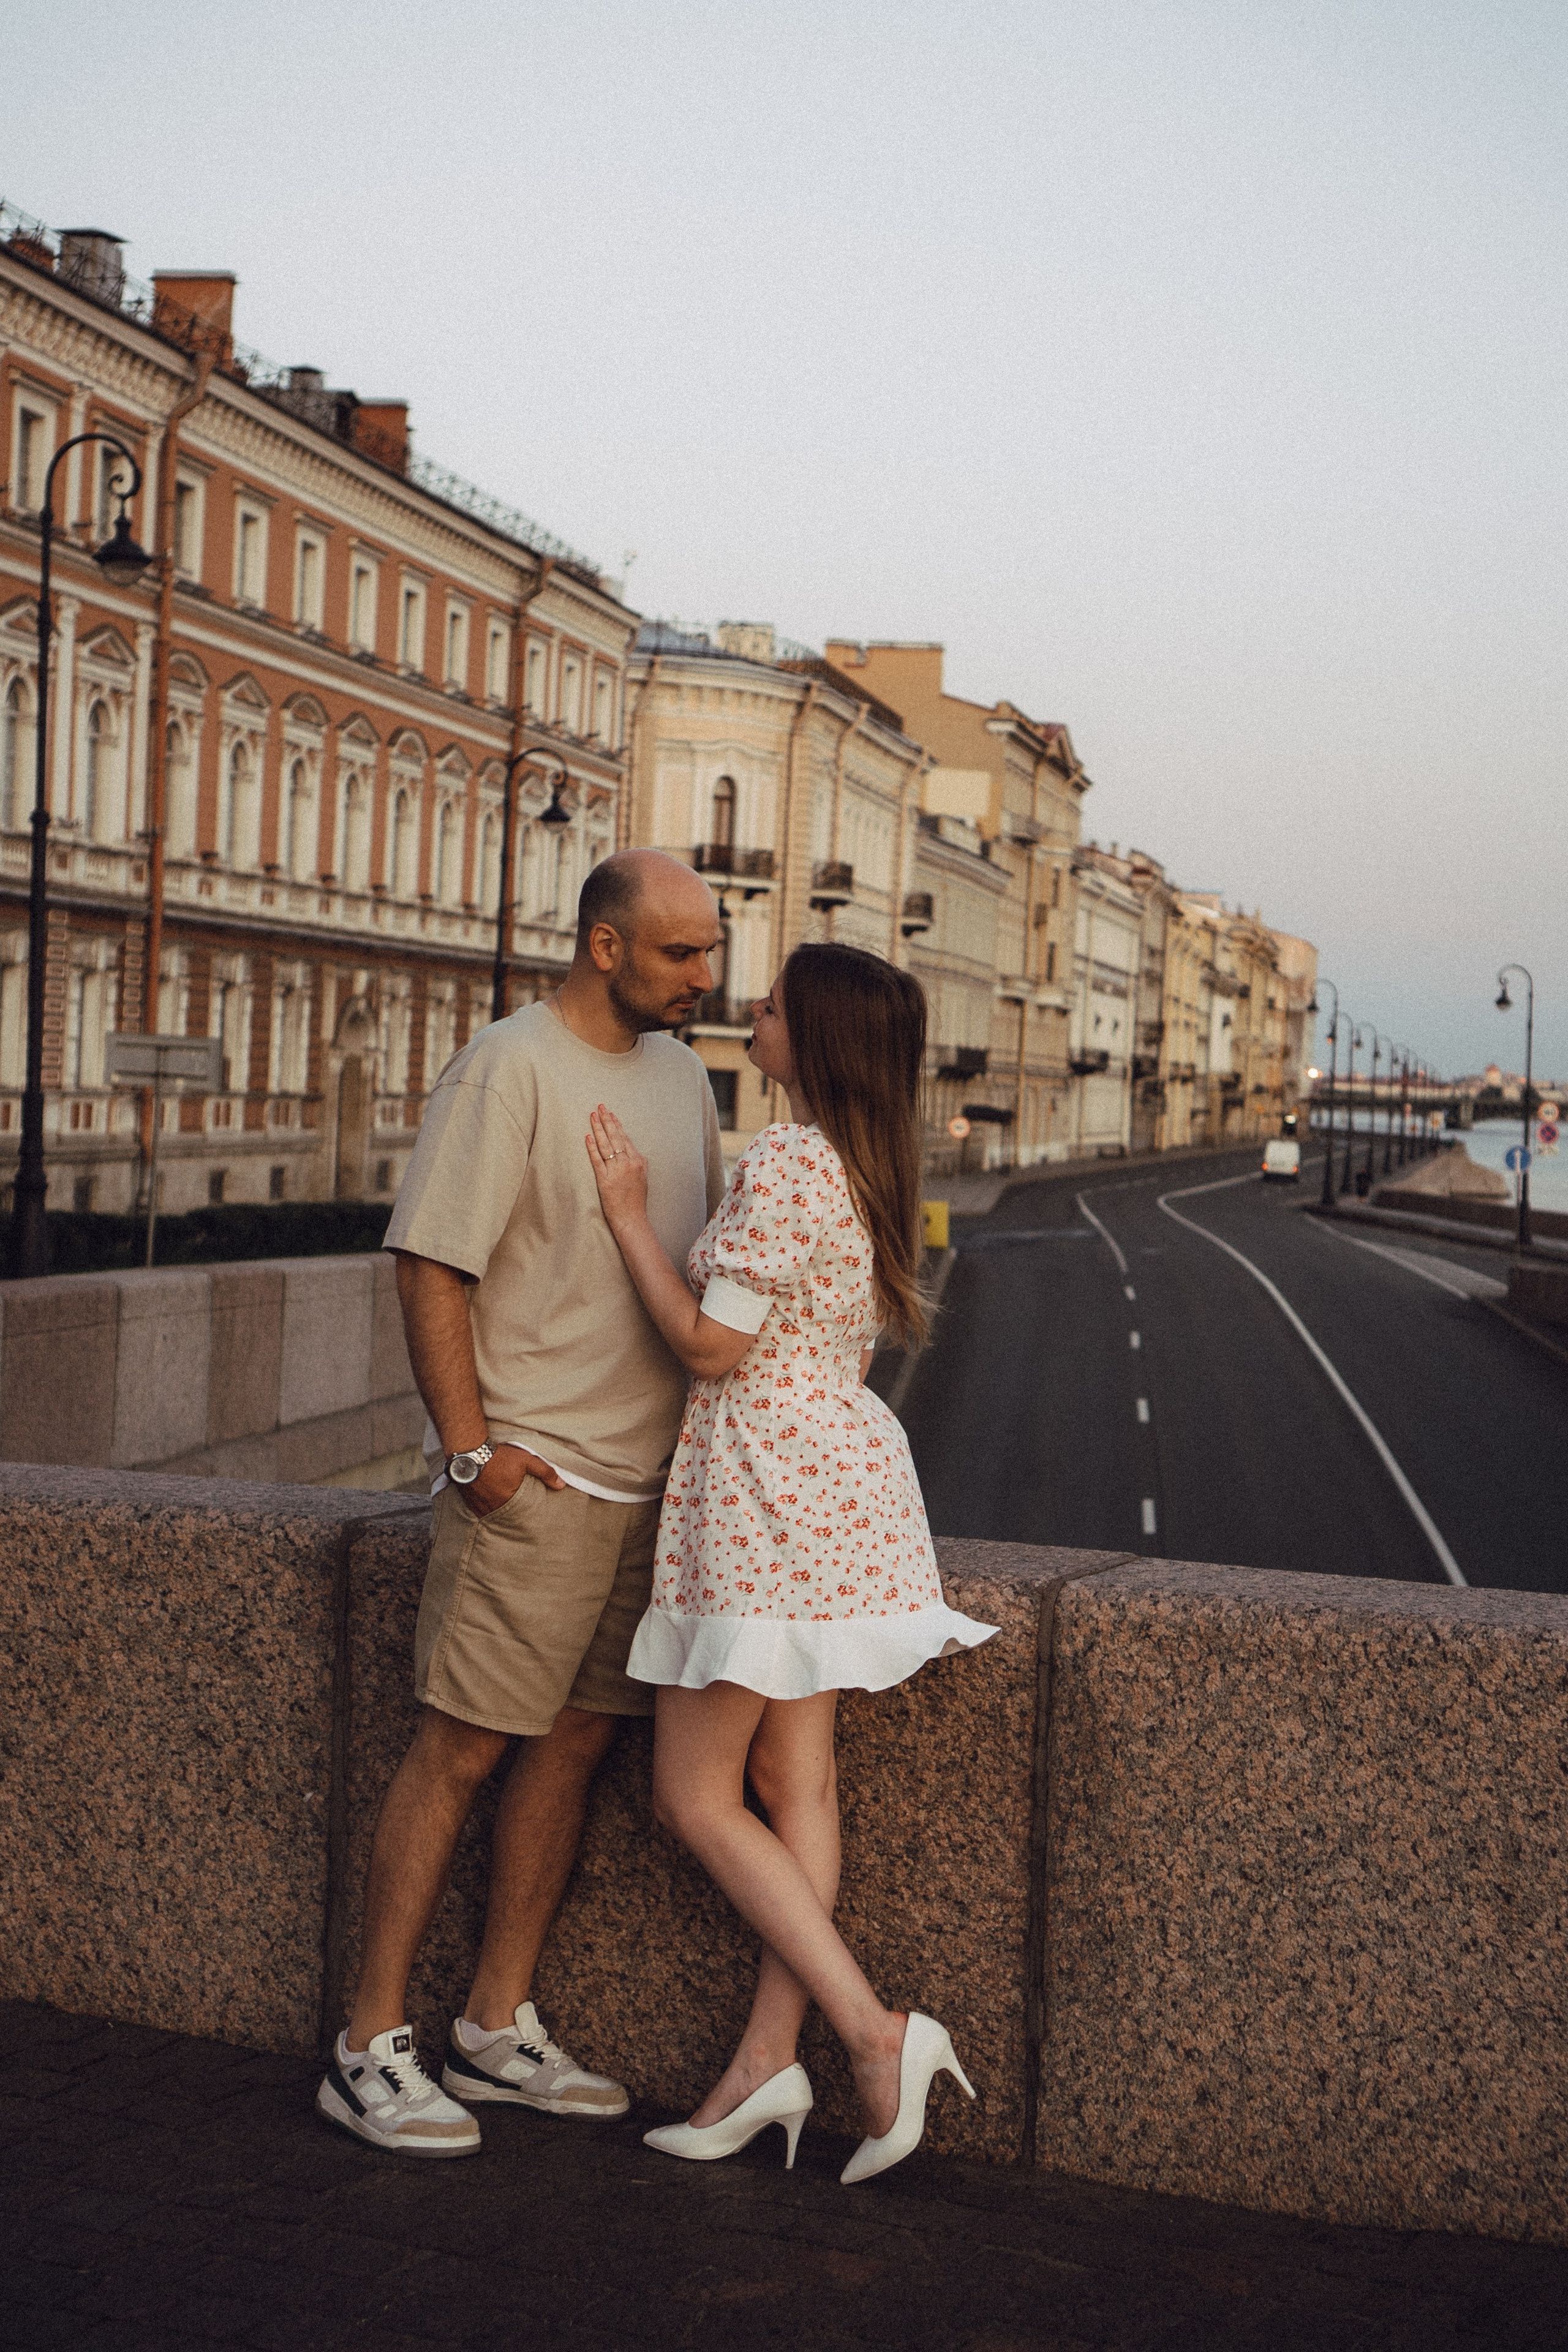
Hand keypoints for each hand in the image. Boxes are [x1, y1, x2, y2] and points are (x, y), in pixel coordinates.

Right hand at [467, 1444, 564, 1518]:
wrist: (469, 1451)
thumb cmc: (499, 1456)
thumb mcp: (526, 1460)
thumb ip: (545, 1472)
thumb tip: (561, 1485)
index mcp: (507, 1501)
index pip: (521, 1514)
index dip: (525, 1512)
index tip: (529, 1511)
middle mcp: (492, 1507)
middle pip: (506, 1515)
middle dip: (512, 1513)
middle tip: (516, 1510)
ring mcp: (479, 1506)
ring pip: (492, 1514)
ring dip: (498, 1510)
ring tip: (502, 1505)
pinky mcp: (468, 1502)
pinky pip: (479, 1511)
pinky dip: (485, 1508)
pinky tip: (489, 1502)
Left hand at [586, 1104, 648, 1231]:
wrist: (632, 1218)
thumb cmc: (636, 1201)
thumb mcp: (643, 1178)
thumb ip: (637, 1163)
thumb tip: (631, 1152)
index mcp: (638, 1161)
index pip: (625, 1138)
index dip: (617, 1125)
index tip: (611, 1114)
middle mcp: (628, 1163)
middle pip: (616, 1137)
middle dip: (607, 1120)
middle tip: (600, 1107)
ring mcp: (616, 1171)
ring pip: (606, 1145)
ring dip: (598, 1129)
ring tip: (592, 1116)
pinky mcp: (605, 1179)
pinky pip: (597, 1159)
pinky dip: (592, 1147)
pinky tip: (587, 1137)